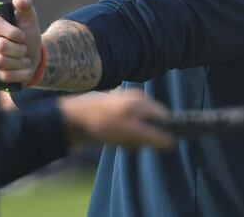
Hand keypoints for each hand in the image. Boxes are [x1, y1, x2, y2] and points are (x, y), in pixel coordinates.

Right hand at [0, 0, 41, 84]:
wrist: (31, 58)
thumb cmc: (26, 35)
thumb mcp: (28, 18)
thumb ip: (25, 4)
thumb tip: (20, 0)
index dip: (13, 32)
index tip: (22, 36)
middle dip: (19, 49)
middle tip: (24, 49)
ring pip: (1, 61)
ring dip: (20, 61)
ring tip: (24, 59)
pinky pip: (3, 76)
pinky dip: (20, 73)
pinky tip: (24, 70)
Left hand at [58, 90, 173, 149]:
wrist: (72, 120)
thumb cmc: (104, 123)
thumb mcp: (132, 131)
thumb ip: (154, 136)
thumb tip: (172, 142)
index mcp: (141, 100)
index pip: (163, 115)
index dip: (165, 130)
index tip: (159, 143)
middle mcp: (133, 100)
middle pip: (151, 123)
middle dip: (145, 137)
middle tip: (133, 142)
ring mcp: (122, 107)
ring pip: (137, 129)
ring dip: (132, 139)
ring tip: (121, 141)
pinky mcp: (112, 116)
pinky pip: (125, 130)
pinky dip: (122, 138)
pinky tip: (113, 140)